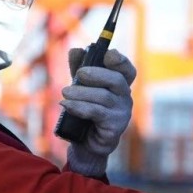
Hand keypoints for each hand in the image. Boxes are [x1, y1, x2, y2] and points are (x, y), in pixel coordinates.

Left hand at [63, 47, 136, 175]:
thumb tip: (76, 50)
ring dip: (81, 93)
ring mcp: (122, 113)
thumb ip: (79, 68)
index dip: (120, 61)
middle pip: (117, 80)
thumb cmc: (86, 111)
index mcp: (120, 85)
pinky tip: (66, 105)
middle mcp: (125, 98)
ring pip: (103, 97)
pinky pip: (96, 113)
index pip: (127, 70)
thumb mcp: (82, 87)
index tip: (108, 54)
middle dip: (96, 74)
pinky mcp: (114, 127)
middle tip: (79, 74)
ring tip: (64, 93)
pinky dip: (79, 107)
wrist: (86, 143)